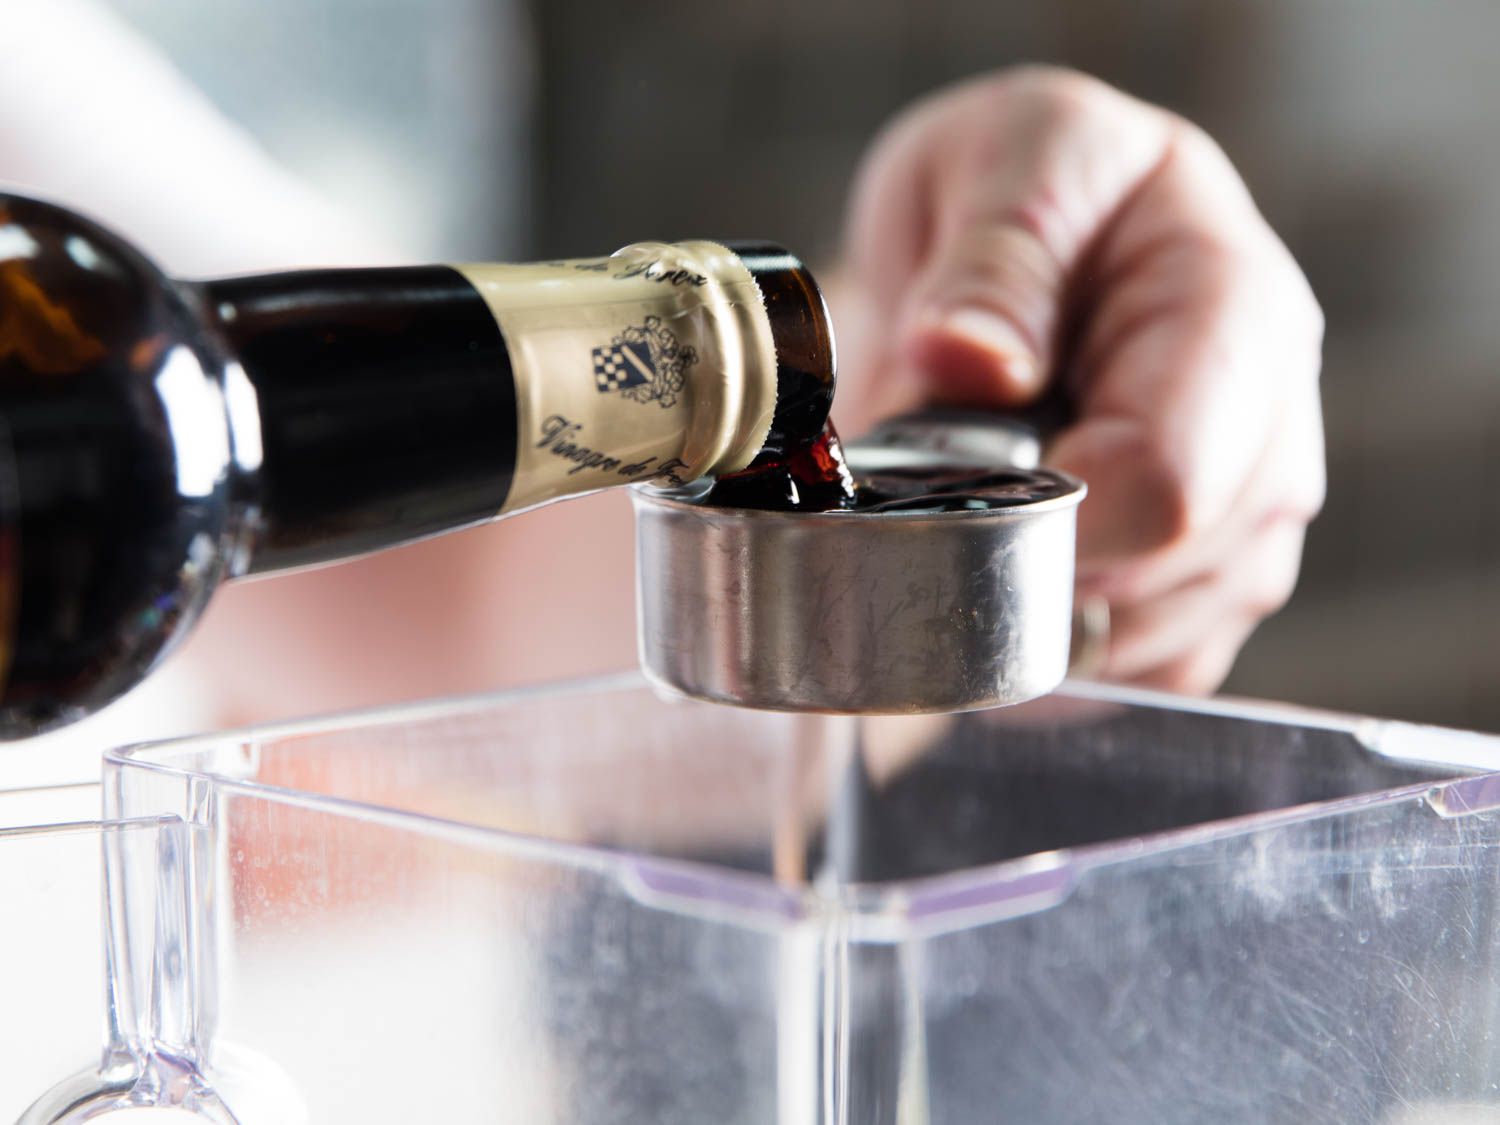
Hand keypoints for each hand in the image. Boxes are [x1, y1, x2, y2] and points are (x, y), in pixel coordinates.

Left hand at [837, 66, 1324, 693]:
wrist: (1028, 235)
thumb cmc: (1026, 188)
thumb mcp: (1004, 165)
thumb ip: (995, 260)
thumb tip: (965, 358)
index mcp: (1233, 308)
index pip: (1170, 481)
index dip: (1049, 517)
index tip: (959, 489)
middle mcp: (1268, 422)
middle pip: (1171, 573)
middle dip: (1036, 556)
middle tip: (955, 488)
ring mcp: (1250, 511)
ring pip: (1161, 635)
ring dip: (1045, 602)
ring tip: (988, 507)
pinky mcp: (1212, 576)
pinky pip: (1152, 668)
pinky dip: (1066, 642)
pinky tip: (1015, 567)